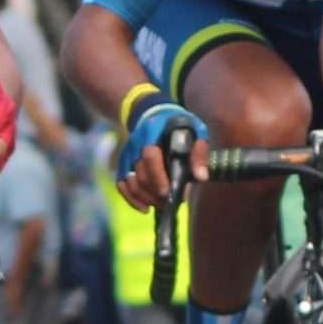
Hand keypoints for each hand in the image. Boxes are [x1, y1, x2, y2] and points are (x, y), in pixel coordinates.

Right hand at [109, 92, 205, 208]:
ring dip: (145, 198)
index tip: (167, 192)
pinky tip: (145, 209)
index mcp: (153, 133)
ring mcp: (127, 154)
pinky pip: (121, 184)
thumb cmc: (179, 125)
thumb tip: (201, 177)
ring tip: (162, 204)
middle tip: (170, 201)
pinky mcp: (123, 164)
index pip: (150, 155)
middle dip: (154, 192)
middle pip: (140, 173)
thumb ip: (199, 152)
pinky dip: (131, 199)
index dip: (157, 176)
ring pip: (130, 181)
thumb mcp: (195, 130)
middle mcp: (136, 144)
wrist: (154, 114)